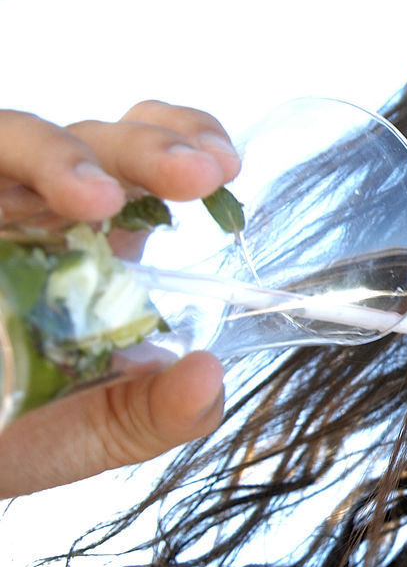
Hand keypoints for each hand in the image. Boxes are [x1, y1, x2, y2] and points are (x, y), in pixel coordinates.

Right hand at [0, 101, 240, 497]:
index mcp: (105, 238)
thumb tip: (207, 376)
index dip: (188, 136)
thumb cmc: (26, 430)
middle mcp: (44, 207)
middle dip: (151, 148)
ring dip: (63, 157)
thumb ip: (164, 409)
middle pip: (100, 139)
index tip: (224, 166)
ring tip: (97, 199)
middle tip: (198, 174)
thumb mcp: (105, 426)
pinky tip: (7, 216)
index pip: (151, 155)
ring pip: (18, 137)